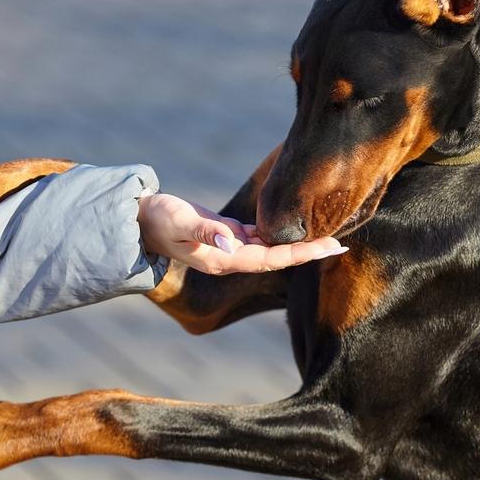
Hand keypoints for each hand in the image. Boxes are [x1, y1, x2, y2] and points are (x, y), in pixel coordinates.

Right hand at [136, 193, 345, 274]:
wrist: (138, 221)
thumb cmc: (157, 219)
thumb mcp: (179, 222)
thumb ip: (205, 231)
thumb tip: (233, 242)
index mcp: (222, 259)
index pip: (269, 259)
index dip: (299, 254)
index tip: (326, 248)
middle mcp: (230, 258)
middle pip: (277, 257)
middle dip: (308, 252)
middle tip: (341, 245)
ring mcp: (229, 248)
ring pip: (271, 248)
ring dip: (298, 243)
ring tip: (327, 237)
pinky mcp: (227, 235)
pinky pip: (260, 237)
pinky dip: (280, 233)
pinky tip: (298, 227)